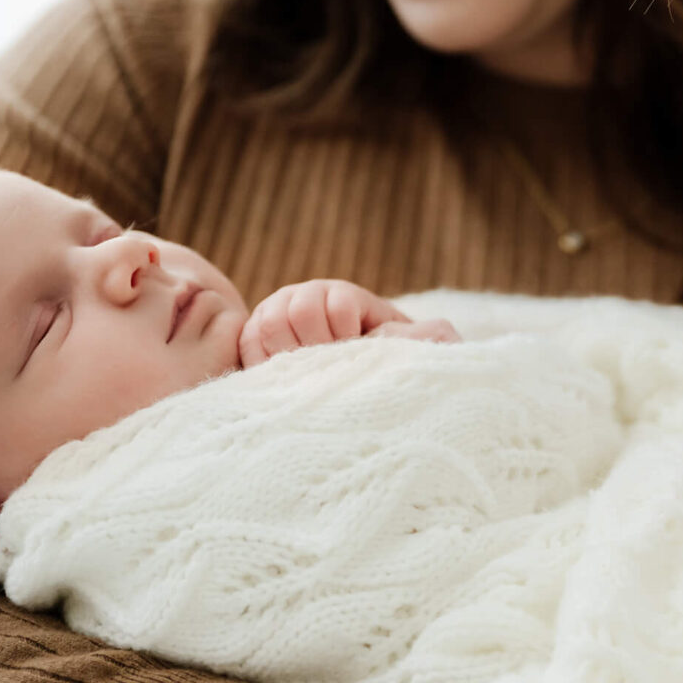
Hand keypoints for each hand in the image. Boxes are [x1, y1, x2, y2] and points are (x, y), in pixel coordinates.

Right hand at [240, 279, 455, 367]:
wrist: (359, 386)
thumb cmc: (391, 366)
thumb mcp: (417, 348)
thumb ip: (428, 336)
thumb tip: (438, 331)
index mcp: (344, 296)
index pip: (334, 305)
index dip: (345, 335)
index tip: (356, 355)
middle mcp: (306, 298)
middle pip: (296, 310)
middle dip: (316, 345)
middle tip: (329, 367)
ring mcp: (276, 316)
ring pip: (267, 324)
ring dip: (290, 355)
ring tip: (309, 374)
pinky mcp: (253, 340)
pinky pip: (245, 344)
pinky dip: (262, 363)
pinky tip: (285, 379)